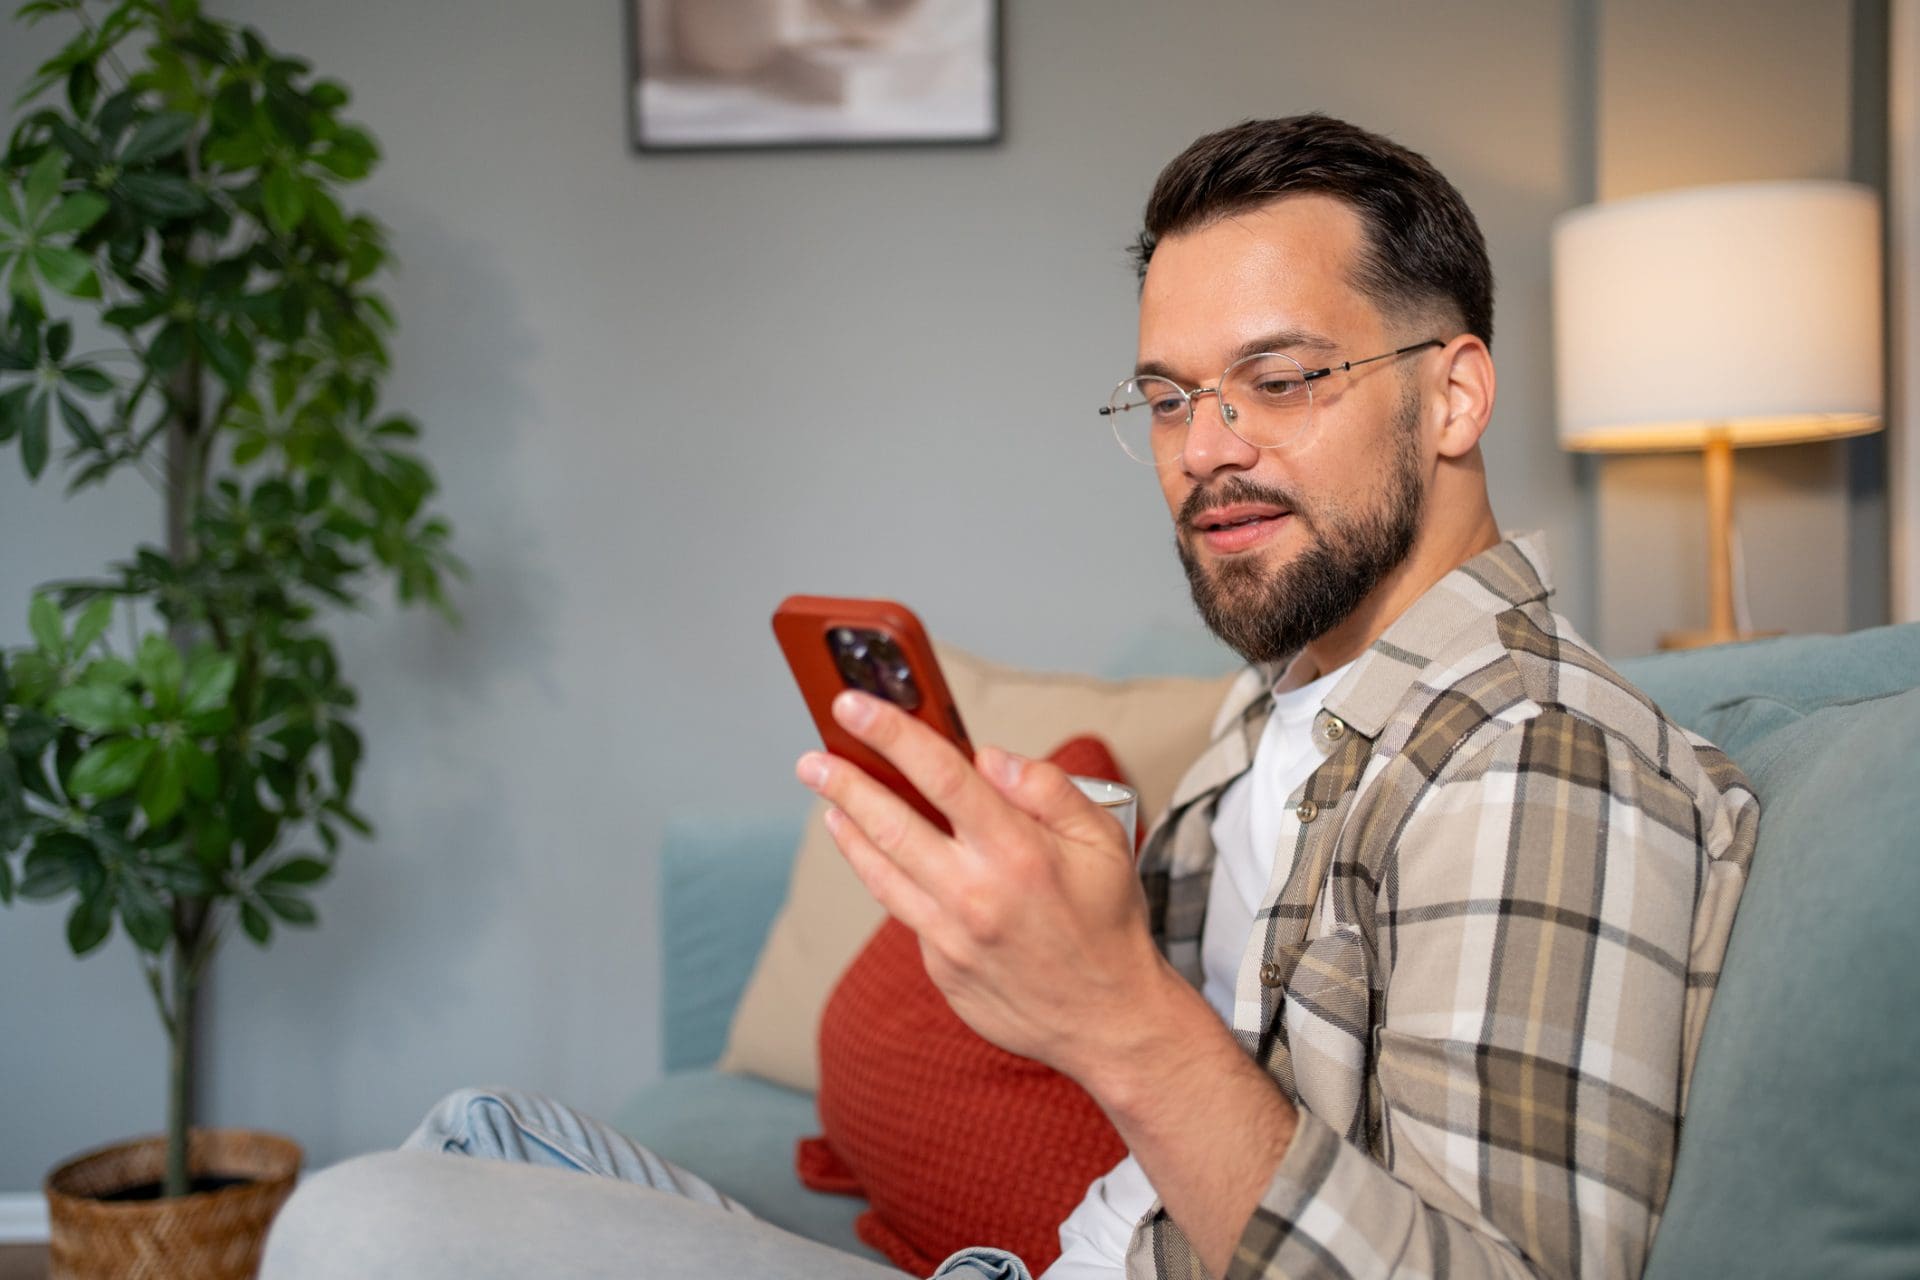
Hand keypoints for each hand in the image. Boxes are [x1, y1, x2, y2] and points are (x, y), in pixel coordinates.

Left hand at [796, 689, 1171, 1076]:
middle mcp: (975, 892)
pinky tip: (874, 855)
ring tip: (827, 801)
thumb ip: (1048, 789)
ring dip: (848, 829)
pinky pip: (905, 910)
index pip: (941, 775)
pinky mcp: (940, 966)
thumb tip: (990, 759)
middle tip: (812, 759)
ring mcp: (951, 935)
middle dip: (843, 783)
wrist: (1107, 1020)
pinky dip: (885, 877)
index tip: (853, 706)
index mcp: (1018, 851)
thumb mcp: (1104, 839)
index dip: (891, 734)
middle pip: (889, 823)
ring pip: (880, 871)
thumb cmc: (1106, 922)